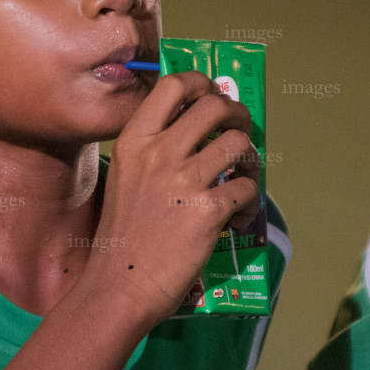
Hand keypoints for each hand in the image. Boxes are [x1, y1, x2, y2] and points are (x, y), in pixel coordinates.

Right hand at [81, 70, 260, 325]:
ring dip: (251, 158)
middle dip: (237, 113)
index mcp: (134, 141)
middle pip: (215, 105)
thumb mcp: (124, 178)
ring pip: (239, 143)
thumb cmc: (120, 237)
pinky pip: (248, 189)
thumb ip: (153, 151)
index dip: (201, 82)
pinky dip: (250, 203)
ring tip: (244, 176)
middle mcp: (159, 152)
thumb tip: (195, 134)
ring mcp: (184, 180)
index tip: (212, 95)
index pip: (173, 85)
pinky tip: (238, 218)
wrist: (118, 287)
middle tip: (239, 131)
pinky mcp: (208, 210)